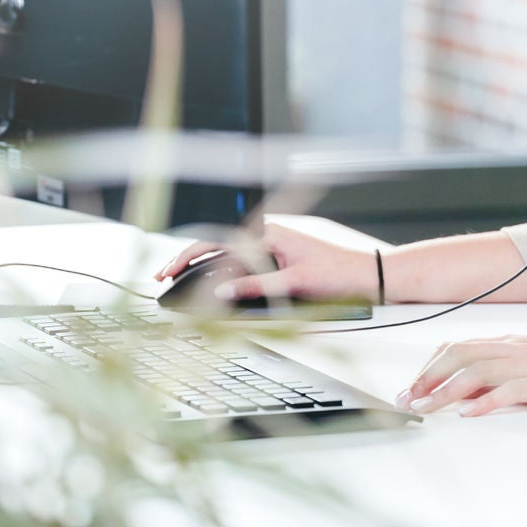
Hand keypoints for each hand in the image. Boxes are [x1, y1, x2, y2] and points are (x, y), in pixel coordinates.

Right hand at [154, 220, 379, 302]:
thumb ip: (255, 286)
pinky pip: (239, 263)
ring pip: (225, 255)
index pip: (218, 243)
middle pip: (216, 246)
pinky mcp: (275, 259)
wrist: (365, 275)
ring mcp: (269, 248)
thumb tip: (220, 291)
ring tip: (177, 279)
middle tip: (162, 277)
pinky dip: (219, 271)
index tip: (169, 271)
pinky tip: (207, 282)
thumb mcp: (293, 282)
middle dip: (186, 260)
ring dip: (201, 266)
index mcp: (268, 234)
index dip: (188, 257)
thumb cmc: (337, 273)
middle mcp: (266, 236)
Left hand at [396, 331, 526, 417]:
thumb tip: (476, 393)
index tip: (412, 386)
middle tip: (406, 399)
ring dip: (446, 391)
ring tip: (425, 408)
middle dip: (428, 377)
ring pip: (478, 371)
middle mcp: (518, 348)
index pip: (461, 347)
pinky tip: (470, 413)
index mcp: (515, 343)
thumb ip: (511, 374)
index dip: (431, 366)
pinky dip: (487, 401)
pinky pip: (512, 389)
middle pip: (461, 354)